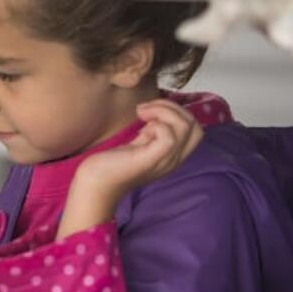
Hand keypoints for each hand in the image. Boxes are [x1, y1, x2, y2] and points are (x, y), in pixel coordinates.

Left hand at [57, 99, 203, 239]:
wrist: (96, 183)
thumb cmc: (113, 162)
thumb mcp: (141, 143)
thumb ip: (154, 131)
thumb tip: (159, 110)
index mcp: (173, 156)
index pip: (196, 130)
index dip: (178, 113)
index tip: (152, 112)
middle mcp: (173, 160)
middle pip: (195, 126)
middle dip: (173, 108)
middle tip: (146, 110)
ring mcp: (164, 161)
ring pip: (185, 126)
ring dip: (163, 111)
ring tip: (142, 114)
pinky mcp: (150, 160)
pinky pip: (169, 137)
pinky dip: (157, 124)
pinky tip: (140, 128)